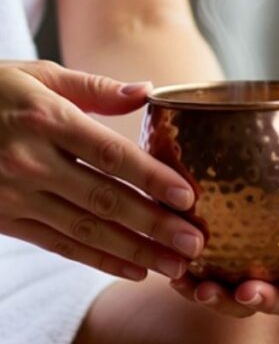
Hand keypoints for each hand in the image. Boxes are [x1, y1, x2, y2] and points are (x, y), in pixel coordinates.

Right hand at [0, 61, 202, 280]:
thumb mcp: (37, 75)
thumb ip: (95, 87)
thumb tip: (148, 91)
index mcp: (46, 120)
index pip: (111, 155)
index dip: (151, 179)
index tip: (189, 198)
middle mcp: (30, 163)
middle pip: (104, 200)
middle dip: (154, 226)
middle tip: (195, 245)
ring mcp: (14, 196)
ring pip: (85, 230)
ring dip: (135, 251)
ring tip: (175, 267)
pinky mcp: (4, 221)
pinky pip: (59, 245)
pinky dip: (98, 260)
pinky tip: (134, 268)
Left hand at [169, 194, 278, 316]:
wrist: (245, 167)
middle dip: (263, 300)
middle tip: (245, 291)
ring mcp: (245, 278)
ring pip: (235, 303)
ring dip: (220, 300)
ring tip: (201, 288)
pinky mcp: (212, 273)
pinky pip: (200, 286)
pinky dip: (190, 284)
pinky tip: (178, 275)